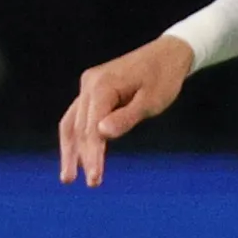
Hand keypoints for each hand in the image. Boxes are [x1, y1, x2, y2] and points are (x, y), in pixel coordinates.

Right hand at [58, 36, 196, 184]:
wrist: (169, 54)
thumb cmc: (164, 78)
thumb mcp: (151, 101)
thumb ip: (127, 118)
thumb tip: (101, 134)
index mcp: (102, 86)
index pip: (91, 128)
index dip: (92, 155)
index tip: (95, 179)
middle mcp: (89, 84)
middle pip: (78, 127)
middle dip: (80, 157)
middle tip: (88, 184)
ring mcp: (89, 85)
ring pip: (72, 122)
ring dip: (70, 150)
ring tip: (68, 177)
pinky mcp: (93, 88)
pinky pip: (80, 116)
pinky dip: (77, 137)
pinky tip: (77, 156)